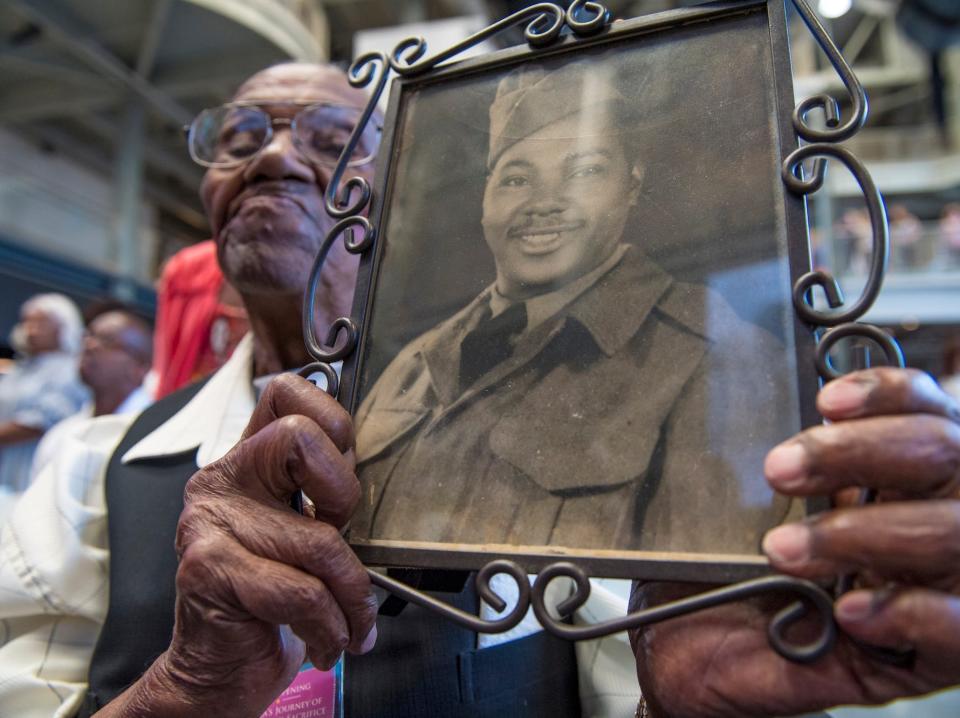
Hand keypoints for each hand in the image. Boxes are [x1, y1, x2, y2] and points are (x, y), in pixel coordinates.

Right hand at [101, 374, 377, 717]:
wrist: (217, 667)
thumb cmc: (270, 597)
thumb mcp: (298, 530)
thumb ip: (320, 489)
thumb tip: (372, 463)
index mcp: (248, 458)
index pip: (287, 392)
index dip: (331, 420)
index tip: (339, 479)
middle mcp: (223, 478)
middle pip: (301, 437)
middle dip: (344, 494)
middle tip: (341, 537)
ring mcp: (210, 520)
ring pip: (318, 539)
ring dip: (352, 595)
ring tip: (354, 622)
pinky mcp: (209, 568)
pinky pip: (301, 592)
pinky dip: (331, 625)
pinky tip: (330, 642)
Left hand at [631, 368, 959, 717]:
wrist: (685, 655)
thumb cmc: (713, 572)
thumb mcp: (731, 504)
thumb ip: (771, 462)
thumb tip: (768, 405)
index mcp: (891, 476)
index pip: (925, 411)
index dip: (887, 393)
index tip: (825, 400)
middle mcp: (925, 519)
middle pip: (945, 454)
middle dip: (857, 451)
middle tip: (778, 471)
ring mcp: (935, 586)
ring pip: (953, 533)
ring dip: (862, 532)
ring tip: (783, 549)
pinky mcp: (924, 657)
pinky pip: (959, 627)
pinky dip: (905, 609)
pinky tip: (848, 610)